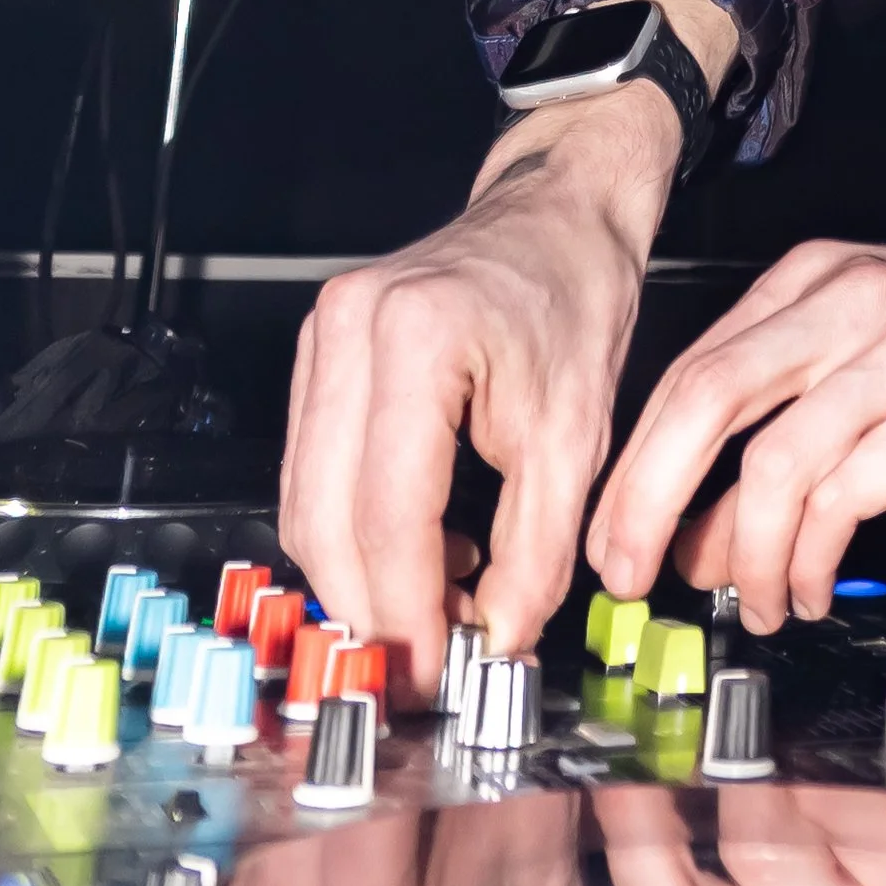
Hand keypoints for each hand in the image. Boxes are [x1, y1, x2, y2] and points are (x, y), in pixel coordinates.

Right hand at [279, 0, 734, 690]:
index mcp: (418, 336)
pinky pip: (314, 471)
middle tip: (426, 664)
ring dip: (360, 576)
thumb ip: (538, 549)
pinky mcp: (320, 356)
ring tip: (439, 606)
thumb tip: (499, 639)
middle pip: (327, 517)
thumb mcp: (579, 431)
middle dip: (372, 607)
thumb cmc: (573, 293)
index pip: (389, 515)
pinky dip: (355, 530)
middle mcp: (350, 329)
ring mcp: (324, 337)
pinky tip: (423, 549)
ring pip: (307, 502)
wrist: (557, 212)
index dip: (406, 609)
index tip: (433, 673)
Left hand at [587, 190, 885, 626]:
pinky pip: (842, 500)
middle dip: (644, 504)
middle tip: (630, 577)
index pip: (691, 369)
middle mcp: (846, 305)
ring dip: (739, 555)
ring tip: (751, 602)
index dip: (636, 463)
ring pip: (768, 465)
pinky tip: (811, 588)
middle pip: (701, 403)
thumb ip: (801, 398)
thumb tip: (711, 509)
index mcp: (819, 279)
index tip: (615, 533)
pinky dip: (807, 560)